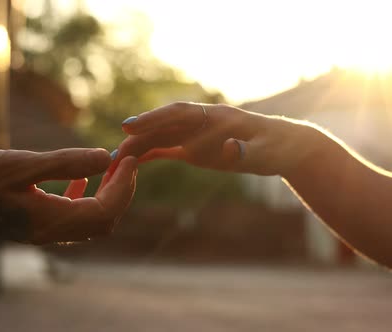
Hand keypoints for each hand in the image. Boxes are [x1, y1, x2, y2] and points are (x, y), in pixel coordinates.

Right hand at [0, 148, 137, 243]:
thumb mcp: (22, 165)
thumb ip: (67, 163)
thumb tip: (106, 157)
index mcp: (51, 221)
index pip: (106, 211)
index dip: (124, 185)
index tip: (129, 157)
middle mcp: (49, 232)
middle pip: (103, 221)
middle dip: (120, 191)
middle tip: (124, 161)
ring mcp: (39, 231)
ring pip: (88, 221)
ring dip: (104, 194)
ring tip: (108, 165)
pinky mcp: (30, 224)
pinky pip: (69, 217)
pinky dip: (82, 197)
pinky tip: (78, 178)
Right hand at [112, 102, 316, 176]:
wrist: (284, 148)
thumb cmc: (277, 147)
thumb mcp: (265, 151)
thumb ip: (245, 151)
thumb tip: (228, 147)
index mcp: (216, 116)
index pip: (179, 113)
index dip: (153, 118)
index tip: (130, 125)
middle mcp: (201, 122)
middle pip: (164, 126)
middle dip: (140, 136)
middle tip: (117, 151)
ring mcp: (196, 134)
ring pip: (162, 137)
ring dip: (140, 146)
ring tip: (117, 161)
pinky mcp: (195, 148)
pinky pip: (168, 148)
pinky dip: (150, 153)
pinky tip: (134, 161)